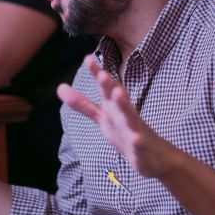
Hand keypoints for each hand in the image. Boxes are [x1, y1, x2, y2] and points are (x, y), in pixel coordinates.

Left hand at [57, 56, 174, 177]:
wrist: (155, 156)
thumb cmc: (125, 132)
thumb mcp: (102, 117)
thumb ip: (82, 104)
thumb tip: (59, 88)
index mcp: (114, 107)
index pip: (104, 88)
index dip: (96, 74)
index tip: (87, 58)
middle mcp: (124, 114)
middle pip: (116, 97)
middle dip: (109, 85)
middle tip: (101, 73)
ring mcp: (134, 129)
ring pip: (129, 116)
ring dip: (124, 104)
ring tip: (118, 93)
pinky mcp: (141, 147)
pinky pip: (139, 143)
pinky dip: (137, 141)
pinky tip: (135, 138)